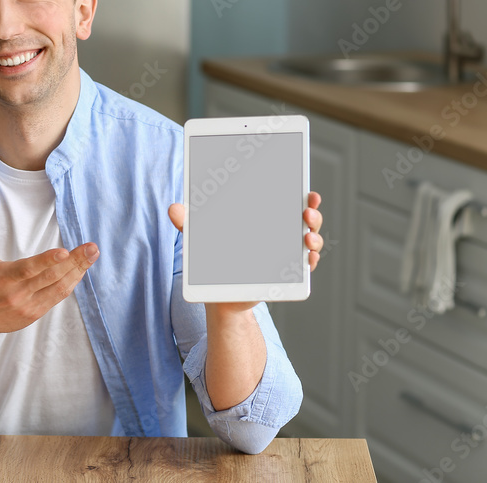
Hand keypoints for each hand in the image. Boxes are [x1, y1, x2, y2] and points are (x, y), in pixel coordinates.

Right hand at [0, 216, 99, 339]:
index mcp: (3, 278)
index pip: (28, 269)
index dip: (47, 261)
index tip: (65, 252)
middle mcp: (17, 294)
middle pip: (50, 277)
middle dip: (74, 261)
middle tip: (92, 248)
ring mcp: (28, 306)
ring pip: (58, 288)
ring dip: (78, 271)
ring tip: (92, 254)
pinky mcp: (34, 314)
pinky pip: (57, 296)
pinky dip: (71, 282)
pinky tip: (81, 269)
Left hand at [167, 191, 324, 313]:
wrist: (219, 295)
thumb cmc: (214, 259)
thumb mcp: (201, 239)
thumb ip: (189, 223)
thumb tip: (173, 209)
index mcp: (265, 218)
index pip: (287, 201)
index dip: (302, 196)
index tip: (308, 193)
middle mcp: (281, 233)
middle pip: (304, 219)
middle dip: (312, 213)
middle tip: (307, 212)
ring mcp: (287, 254)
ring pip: (309, 241)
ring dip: (313, 238)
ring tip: (307, 238)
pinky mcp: (286, 274)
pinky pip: (304, 267)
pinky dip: (309, 262)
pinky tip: (308, 259)